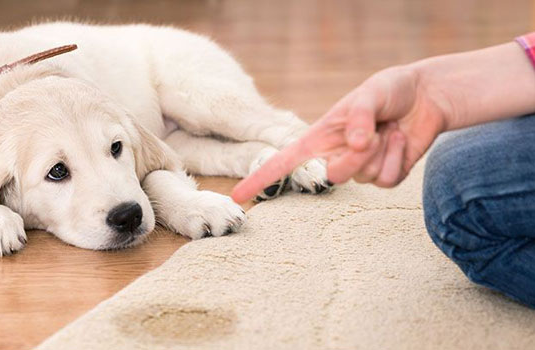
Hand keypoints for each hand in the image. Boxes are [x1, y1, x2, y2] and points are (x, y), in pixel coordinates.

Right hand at [232, 65, 448, 202]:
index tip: (239, 196)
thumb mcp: (371, 92)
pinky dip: (398, 158)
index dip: (259, 178)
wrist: (427, 97)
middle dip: (355, 158)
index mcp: (320, 137)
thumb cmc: (391, 90)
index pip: (283, 161)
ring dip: (381, 151)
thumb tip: (354, 144)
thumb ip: (359, 116)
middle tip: (373, 133)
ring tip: (389, 129)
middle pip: (332, 176)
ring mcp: (360, 168)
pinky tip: (401, 140)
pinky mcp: (385, 175)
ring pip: (362, 178)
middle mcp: (335, 155)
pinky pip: (386, 181)